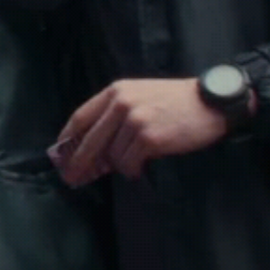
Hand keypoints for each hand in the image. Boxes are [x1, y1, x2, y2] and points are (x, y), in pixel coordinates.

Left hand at [50, 78, 229, 185]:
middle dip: (79, 162)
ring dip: (119, 165)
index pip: (81, 117)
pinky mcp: (148, 138)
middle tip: (72, 178)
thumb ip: (116, 115)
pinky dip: (133, 170)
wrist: (209, 103)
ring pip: (112, 156)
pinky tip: (142, 166)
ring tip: (135, 160)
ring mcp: (134, 120)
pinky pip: (129, 164)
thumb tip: (93, 149)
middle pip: (89, 140)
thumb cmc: (176, 102)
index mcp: (117, 91)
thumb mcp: (142, 96)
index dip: (67, 139)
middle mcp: (122, 103)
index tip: (60, 155)